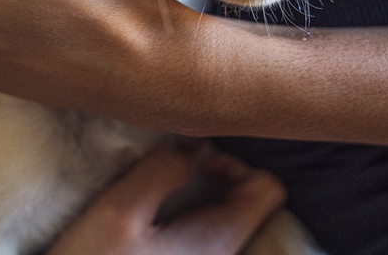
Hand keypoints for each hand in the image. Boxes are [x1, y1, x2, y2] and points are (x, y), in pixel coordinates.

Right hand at [48, 146, 286, 254]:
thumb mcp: (119, 211)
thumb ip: (162, 170)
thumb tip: (192, 146)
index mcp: (219, 242)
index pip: (268, 188)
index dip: (235, 164)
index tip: (193, 161)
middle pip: (248, 204)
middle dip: (214, 178)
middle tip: (171, 171)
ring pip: (223, 221)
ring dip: (196, 199)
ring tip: (158, 191)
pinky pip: (201, 239)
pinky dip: (185, 220)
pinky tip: (150, 220)